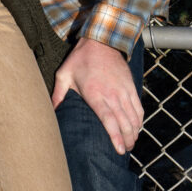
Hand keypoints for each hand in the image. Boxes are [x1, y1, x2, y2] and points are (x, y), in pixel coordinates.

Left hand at [52, 37, 142, 153]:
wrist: (101, 40)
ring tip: (131, 142)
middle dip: (127, 139)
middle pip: (125, 123)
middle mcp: (113, 95)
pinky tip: (137, 126)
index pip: (109, 121)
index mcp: (96, 94)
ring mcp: (124, 90)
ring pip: (134, 117)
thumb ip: (58, 94)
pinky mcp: (131, 85)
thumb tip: (51, 110)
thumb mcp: (64, 74)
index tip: (119, 150)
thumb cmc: (80, 59)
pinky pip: (139, 106)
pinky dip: (139, 118)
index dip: (116, 137)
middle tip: (126, 150)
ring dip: (134, 131)